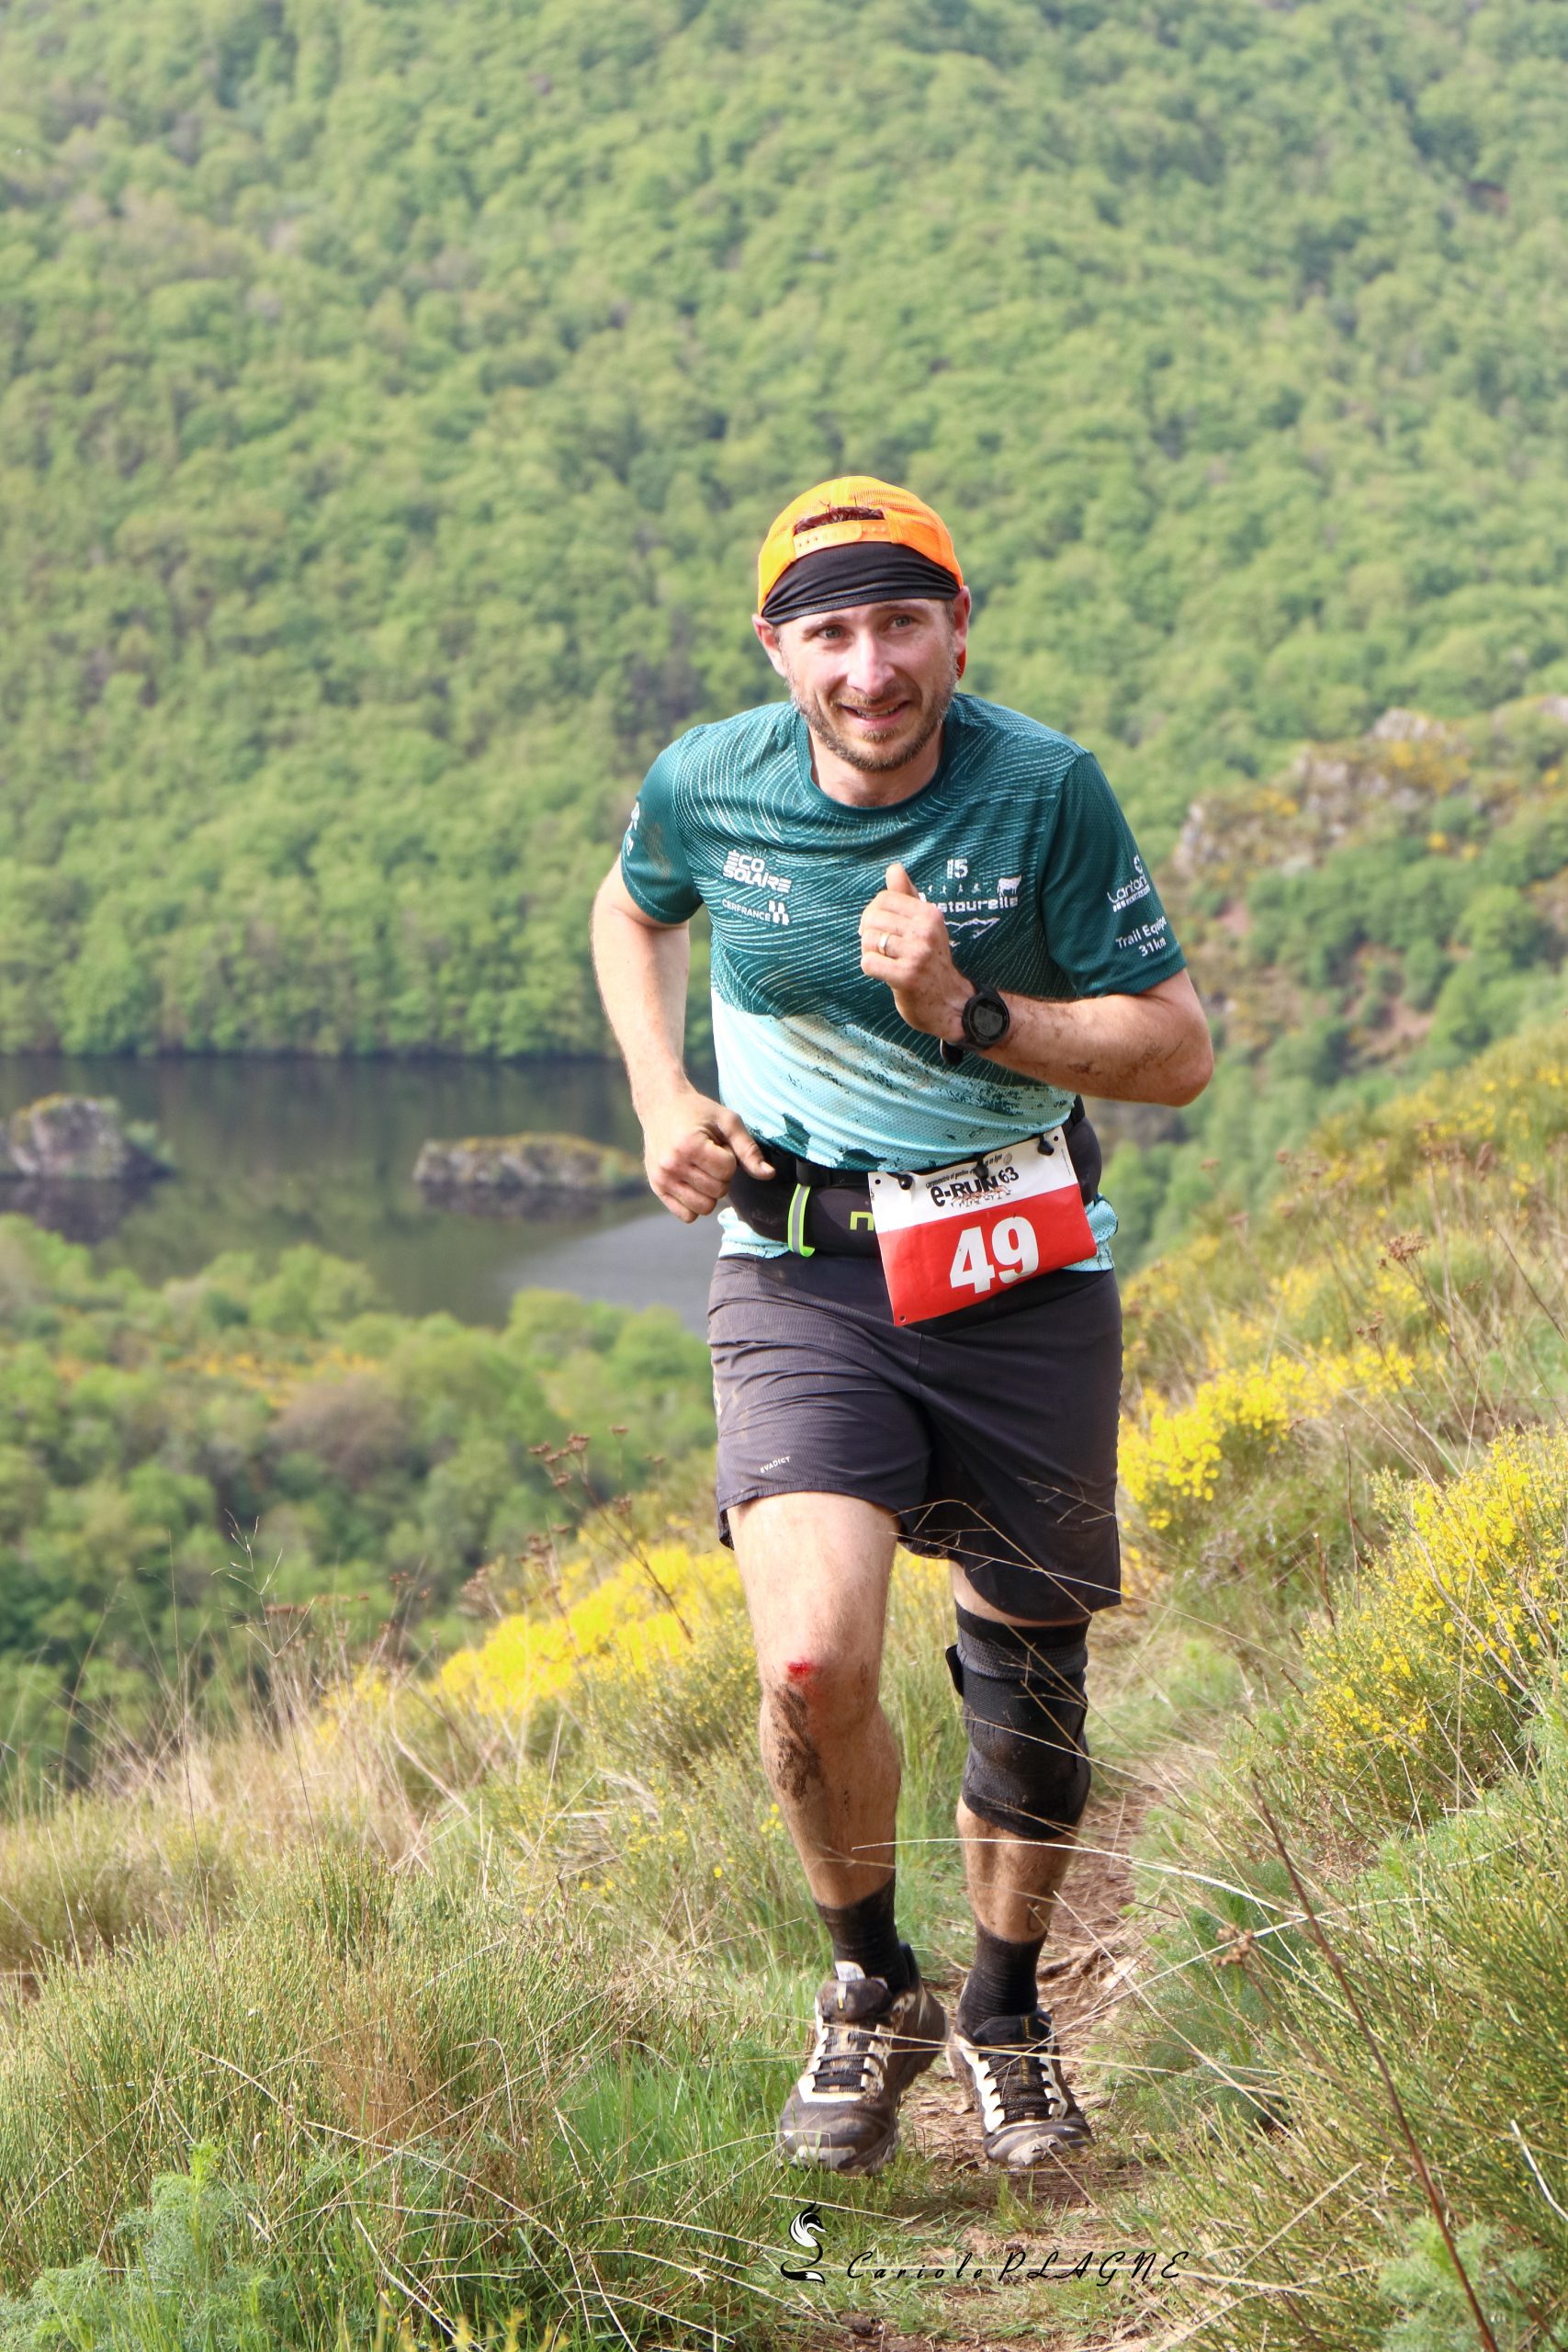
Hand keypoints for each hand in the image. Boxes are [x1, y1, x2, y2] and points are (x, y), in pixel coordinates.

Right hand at [641, 1083, 773, 1222]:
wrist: (661, 1106)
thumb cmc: (697, 1112)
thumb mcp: (727, 1121)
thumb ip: (748, 1149)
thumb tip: (768, 1174)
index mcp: (689, 1146)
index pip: (727, 1170)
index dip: (729, 1157)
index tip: (717, 1144)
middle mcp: (672, 1165)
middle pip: (718, 1191)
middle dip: (721, 1175)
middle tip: (708, 1155)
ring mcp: (662, 1179)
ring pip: (704, 1207)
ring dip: (710, 1191)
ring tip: (700, 1168)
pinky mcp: (657, 1188)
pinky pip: (687, 1216)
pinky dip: (695, 1203)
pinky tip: (692, 1183)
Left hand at [859, 862, 970, 1041]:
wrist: (950, 1003)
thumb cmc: (932, 961)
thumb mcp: (926, 925)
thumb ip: (907, 897)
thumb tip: (894, 868)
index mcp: (930, 914)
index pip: (883, 899)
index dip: (874, 914)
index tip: (883, 929)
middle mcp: (926, 931)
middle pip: (872, 919)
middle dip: (869, 933)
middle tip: (881, 948)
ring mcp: (917, 954)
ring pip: (868, 940)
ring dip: (870, 952)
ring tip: (885, 960)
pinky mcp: (906, 977)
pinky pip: (869, 962)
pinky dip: (871, 968)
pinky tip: (885, 973)